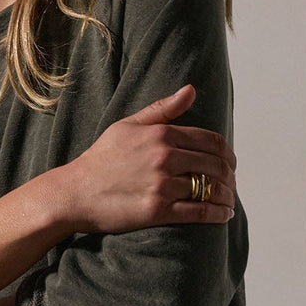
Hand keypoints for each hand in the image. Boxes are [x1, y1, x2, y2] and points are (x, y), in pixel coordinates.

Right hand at [58, 84, 236, 233]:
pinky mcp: (158, 211)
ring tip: (228, 201)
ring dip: (227, 196)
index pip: (211, 141)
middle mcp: (165, 157)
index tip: (230, 163)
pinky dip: (218, 214)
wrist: (74, 193)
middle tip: (231, 183)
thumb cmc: (100, 159)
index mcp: (161, 135)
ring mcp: (162, 185)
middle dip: (230, 176)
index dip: (227, 153)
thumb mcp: (127, 126)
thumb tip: (191, 90)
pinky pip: (200, 211)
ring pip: (211, 188)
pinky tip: (224, 214)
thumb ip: (161, 109)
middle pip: (216, 165)